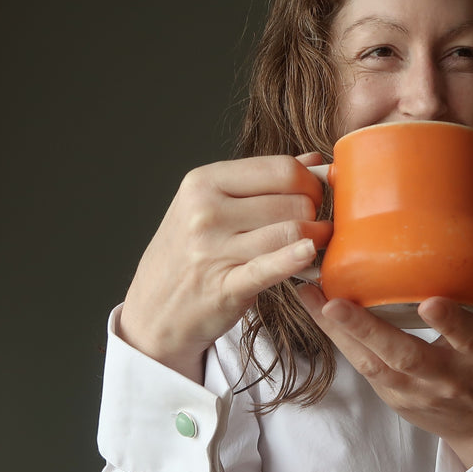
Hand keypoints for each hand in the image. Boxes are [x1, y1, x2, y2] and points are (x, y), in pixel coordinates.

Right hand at [120, 153, 329, 381]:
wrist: (154, 310)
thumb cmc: (189, 254)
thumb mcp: (211, 206)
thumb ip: (262, 182)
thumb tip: (316, 161)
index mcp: (204, 182)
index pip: (281, 169)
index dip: (310, 183)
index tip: (314, 198)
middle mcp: (206, 212)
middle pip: (292, 201)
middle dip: (315, 214)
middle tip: (316, 226)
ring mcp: (213, 250)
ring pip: (292, 232)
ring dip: (317, 239)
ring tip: (319, 245)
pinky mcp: (225, 286)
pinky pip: (272, 267)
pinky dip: (297, 259)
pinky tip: (311, 255)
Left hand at [297, 279, 472, 467]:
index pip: (466, 339)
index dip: (449, 323)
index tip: (430, 304)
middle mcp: (444, 376)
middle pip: (404, 356)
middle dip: (367, 330)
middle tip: (334, 303)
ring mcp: (414, 390)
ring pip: (372, 364)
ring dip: (339, 332)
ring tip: (309, 298)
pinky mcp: (392, 397)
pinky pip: (362, 367)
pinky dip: (339, 340)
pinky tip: (317, 312)